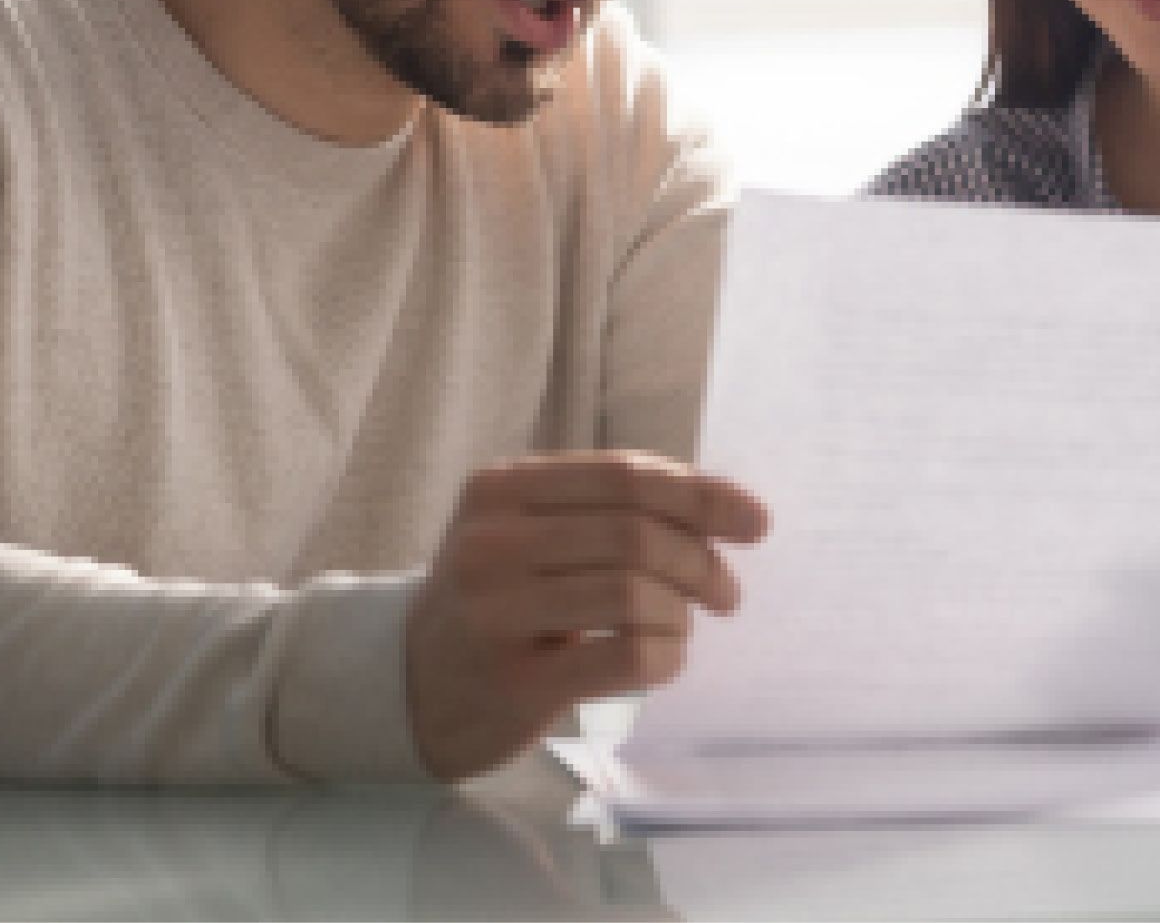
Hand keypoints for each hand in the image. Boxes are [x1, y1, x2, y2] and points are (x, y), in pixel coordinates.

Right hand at [404, 451, 767, 779]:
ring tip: (679, 628)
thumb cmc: (496, 600)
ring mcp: (495, 611)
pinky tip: (662, 659)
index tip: (755, 522)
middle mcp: (492, 540)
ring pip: (634, 593)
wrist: (404, 684)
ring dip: (680, 613)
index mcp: (502, 487)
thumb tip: (728, 508)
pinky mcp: (511, 681)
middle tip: (726, 593)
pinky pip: (625, 656)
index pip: (626, 475)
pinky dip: (666, 656)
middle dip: (702, 562)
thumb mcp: (530, 531)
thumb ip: (610, 510)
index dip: (703, 494)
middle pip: (636, 533)